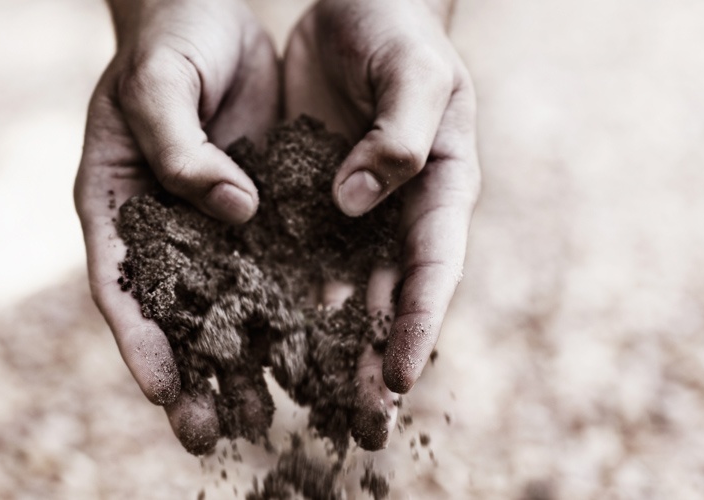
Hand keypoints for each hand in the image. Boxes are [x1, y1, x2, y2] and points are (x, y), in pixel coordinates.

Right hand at [74, 0, 278, 453]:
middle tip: (204, 436)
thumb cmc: (167, 44)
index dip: (137, 340)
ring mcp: (209, 227)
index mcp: (114, 203)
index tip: (160, 391)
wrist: (209, 16)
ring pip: (223, 307)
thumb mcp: (159, 86)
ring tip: (259, 420)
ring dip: (239, 364)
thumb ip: (181, 151)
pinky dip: (284, 314)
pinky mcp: (257, 216)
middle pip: (170, 315)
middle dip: (188, 376)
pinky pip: (272, 270)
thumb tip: (237, 214)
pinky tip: (309, 354)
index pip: (119, 285)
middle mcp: (161, 229)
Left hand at [284, 0, 479, 448]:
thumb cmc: (398, 30)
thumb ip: (399, 136)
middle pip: (389, 300)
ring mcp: (353, 212)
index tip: (400, 378)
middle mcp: (398, 212)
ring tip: (308, 404)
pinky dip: (283, 300)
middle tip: (359, 426)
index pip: (433, 268)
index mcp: (441, 187)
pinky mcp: (307, 201)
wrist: (356, 3)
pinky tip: (262, 339)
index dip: (419, 324)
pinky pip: (293, 257)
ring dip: (327, 349)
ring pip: (341, 293)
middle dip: (375, 363)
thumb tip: (354, 203)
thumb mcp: (415, 72)